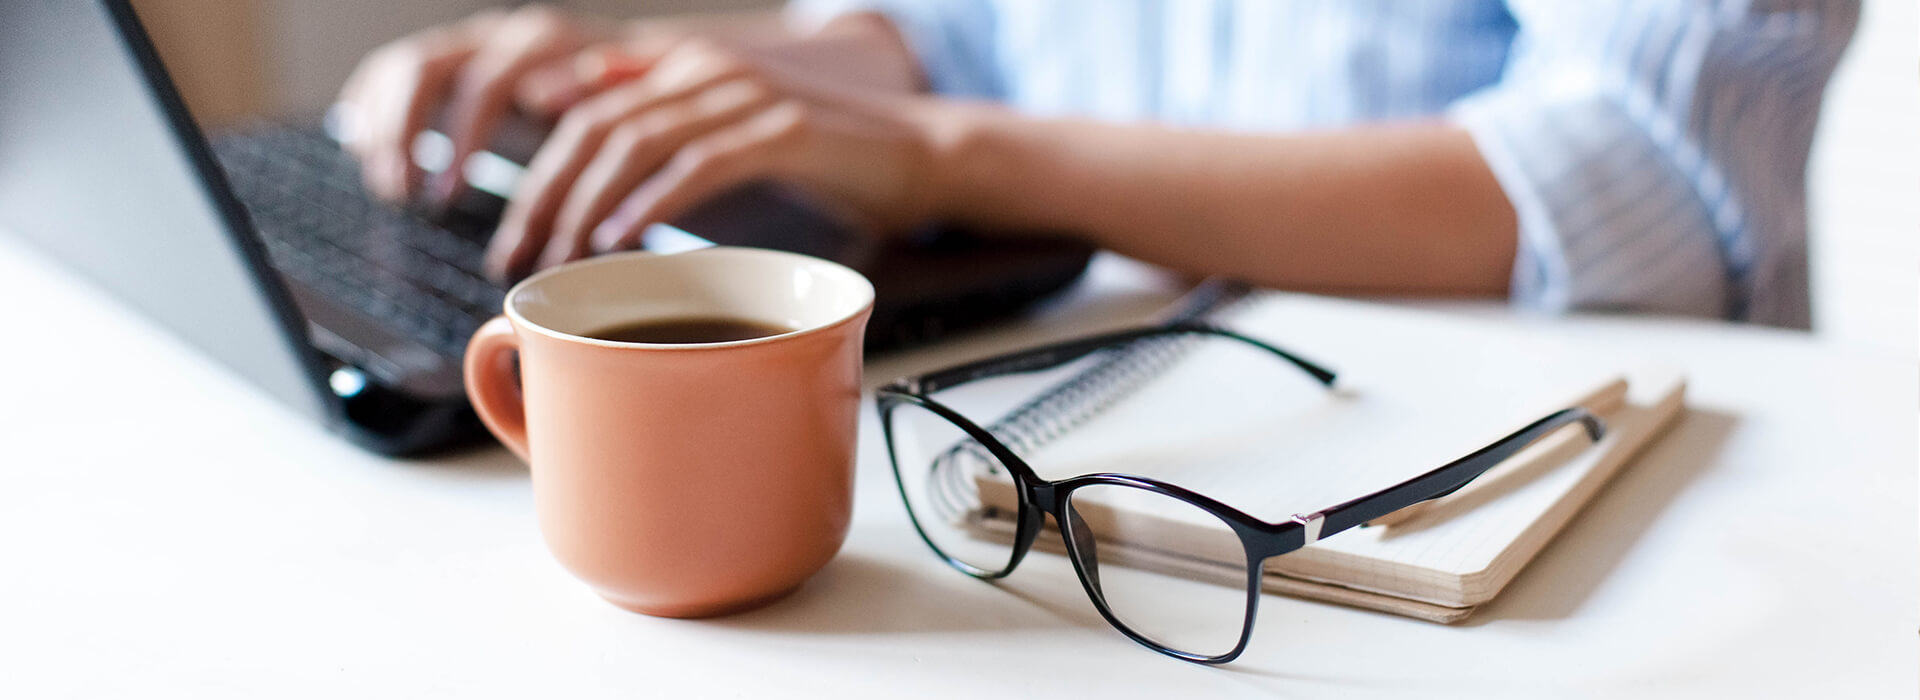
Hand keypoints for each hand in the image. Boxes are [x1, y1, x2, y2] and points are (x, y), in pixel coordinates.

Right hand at [335, 5, 634, 203]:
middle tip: (404, 195)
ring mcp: (465, 46)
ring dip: (385, 129)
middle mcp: (494, 37)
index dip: (461, 137)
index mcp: (538, 43)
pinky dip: (369, 109)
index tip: (448, 193)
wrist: (630, 73)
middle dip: (406, 134)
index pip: (483, 82)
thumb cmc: (630, 104)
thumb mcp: (625, 106)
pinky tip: (363, 149)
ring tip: (389, 188)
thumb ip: (592, 96)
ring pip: (401, 70)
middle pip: (426, 70)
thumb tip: (541, 100)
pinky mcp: (442, 64)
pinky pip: (387, 73)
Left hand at [484, 39, 951, 281]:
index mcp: (684, 66)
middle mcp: (705, 68)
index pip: (582, 109)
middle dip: (543, 196)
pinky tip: (620, 238)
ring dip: (585, 205)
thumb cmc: (826, 157)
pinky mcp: (783, 130)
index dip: (533, 169)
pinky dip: (650, 203)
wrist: (922, 152)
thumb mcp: (731, 134)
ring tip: (560, 256)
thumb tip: (584, 122)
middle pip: (593, 126)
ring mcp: (744, 95)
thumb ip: (664, 122)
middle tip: (517, 256)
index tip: (513, 233)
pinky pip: (697, 164)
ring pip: (634, 141)